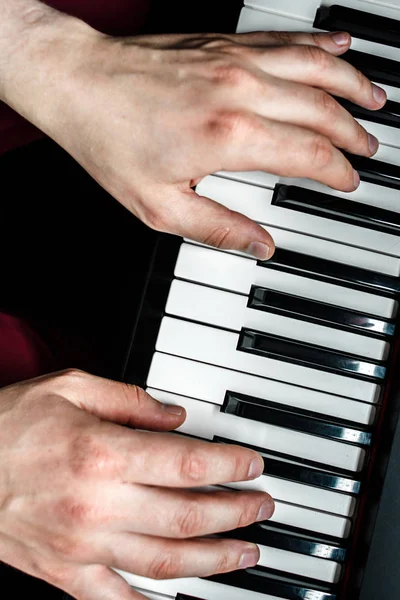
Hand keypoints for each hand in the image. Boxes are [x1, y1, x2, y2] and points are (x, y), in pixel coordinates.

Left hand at [0, 8, 385, 259]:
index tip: (348, 181)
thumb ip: (218, 228)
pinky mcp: (224, 43)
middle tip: (370, 147)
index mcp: (229, 137)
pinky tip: (338, 47)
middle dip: (353, 132)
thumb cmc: (111, 141)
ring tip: (376, 99)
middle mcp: (241, 91)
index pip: (308, 155)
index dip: (336, 171)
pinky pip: (286, 39)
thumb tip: (259, 246)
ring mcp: (235, 60)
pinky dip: (319, 44)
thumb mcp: (160, 207)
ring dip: (352, 83)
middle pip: (321, 109)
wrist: (77, 83)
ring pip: (315, 66)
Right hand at [0, 369, 272, 599]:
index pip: (187, 464)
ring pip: (166, 563)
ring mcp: (82, 547)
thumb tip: (175, 417)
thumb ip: (129, 400)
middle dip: (236, 513)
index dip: (230, 466)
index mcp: (102, 454)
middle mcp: (97, 506)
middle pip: (187, 516)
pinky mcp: (64, 574)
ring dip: (215, 560)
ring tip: (246, 553)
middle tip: (262, 507)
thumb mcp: (70, 387)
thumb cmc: (9, 425)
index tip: (252, 466)